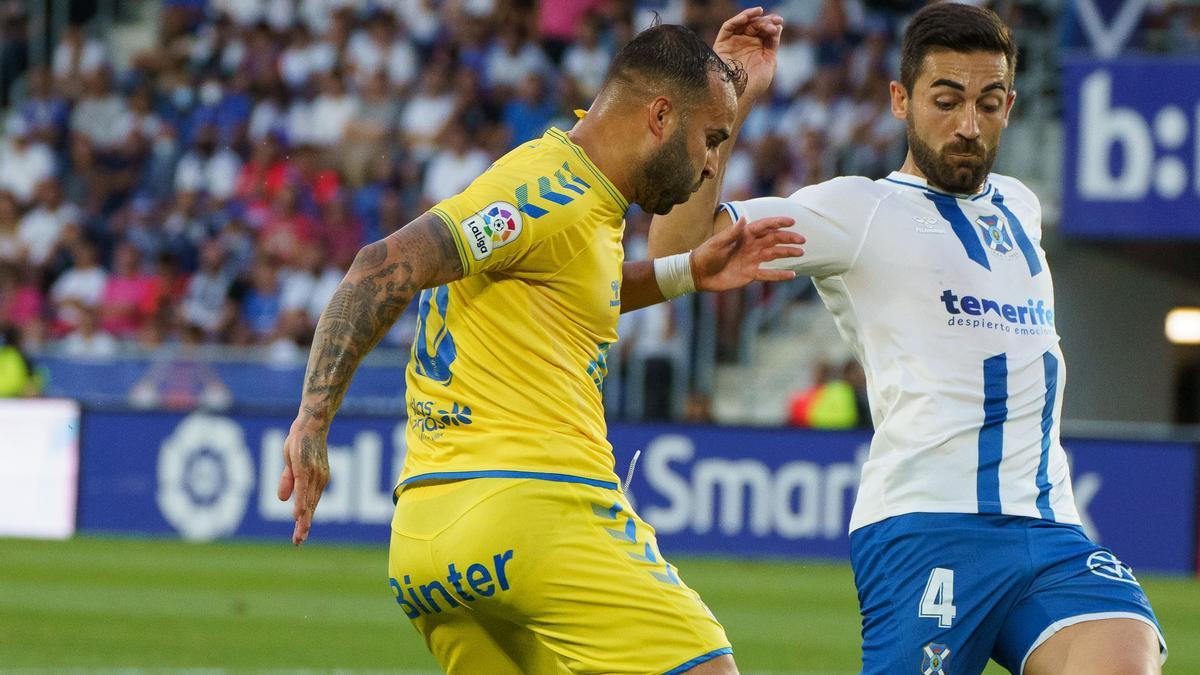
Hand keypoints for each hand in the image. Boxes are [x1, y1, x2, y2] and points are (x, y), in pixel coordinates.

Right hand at [277, 414, 330, 545]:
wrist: (310, 423)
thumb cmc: (301, 442)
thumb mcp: (292, 464)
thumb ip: (288, 481)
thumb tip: (283, 500)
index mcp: (316, 481)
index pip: (310, 505)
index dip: (304, 522)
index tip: (299, 538)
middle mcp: (318, 480)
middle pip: (310, 507)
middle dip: (303, 526)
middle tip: (298, 542)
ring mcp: (313, 475)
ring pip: (308, 501)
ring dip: (303, 519)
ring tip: (300, 534)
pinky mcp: (305, 468)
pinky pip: (303, 489)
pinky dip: (301, 502)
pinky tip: (298, 514)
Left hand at [691, 216, 803, 291]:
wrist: (699, 274)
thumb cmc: (706, 255)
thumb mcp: (717, 243)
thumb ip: (732, 232)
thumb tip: (744, 218)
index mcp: (744, 235)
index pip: (764, 226)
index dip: (778, 223)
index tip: (791, 221)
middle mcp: (751, 246)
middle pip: (773, 239)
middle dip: (788, 238)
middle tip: (802, 240)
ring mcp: (752, 259)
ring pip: (774, 254)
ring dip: (787, 253)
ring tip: (801, 252)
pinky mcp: (750, 274)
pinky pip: (768, 274)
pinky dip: (779, 275)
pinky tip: (792, 275)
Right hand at [713, 7, 783, 101]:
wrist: (741, 96)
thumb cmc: (755, 83)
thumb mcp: (770, 61)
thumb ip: (773, 43)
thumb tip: (778, 26)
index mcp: (757, 47)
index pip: (764, 30)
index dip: (772, 23)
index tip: (780, 21)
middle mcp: (745, 43)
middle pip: (754, 25)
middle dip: (764, 21)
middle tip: (773, 21)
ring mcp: (733, 43)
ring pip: (742, 23)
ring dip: (751, 16)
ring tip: (760, 12)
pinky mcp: (722, 44)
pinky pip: (727, 28)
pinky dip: (736, 20)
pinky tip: (746, 18)